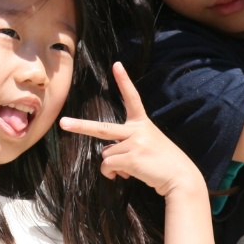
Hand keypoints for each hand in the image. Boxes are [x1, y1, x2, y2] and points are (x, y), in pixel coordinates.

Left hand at [59, 62, 204, 198]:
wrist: (181, 178)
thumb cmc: (163, 163)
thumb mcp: (148, 146)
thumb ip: (128, 145)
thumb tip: (109, 159)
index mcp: (142, 124)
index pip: (132, 98)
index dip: (124, 81)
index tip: (117, 65)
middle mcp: (137, 130)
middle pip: (101, 128)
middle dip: (80, 126)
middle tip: (62, 123)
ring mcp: (134, 144)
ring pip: (106, 155)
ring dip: (113, 166)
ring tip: (131, 168)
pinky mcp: (131, 159)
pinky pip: (108, 166)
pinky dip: (112, 174)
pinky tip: (127, 175)